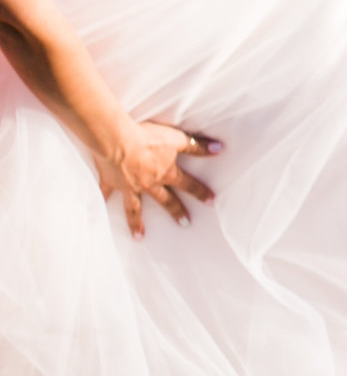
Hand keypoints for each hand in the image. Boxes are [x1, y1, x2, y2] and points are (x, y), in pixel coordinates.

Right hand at [100, 118, 221, 239]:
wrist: (117, 141)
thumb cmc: (147, 138)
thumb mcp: (176, 138)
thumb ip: (197, 146)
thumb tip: (219, 149)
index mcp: (165, 173)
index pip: (187, 184)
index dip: (200, 192)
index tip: (211, 202)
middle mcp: (148, 184)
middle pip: (165, 200)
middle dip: (176, 212)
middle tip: (186, 225)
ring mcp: (128, 186)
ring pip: (134, 208)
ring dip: (136, 222)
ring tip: (139, 237)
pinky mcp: (110, 182)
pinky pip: (105, 195)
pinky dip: (102, 201)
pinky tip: (97, 213)